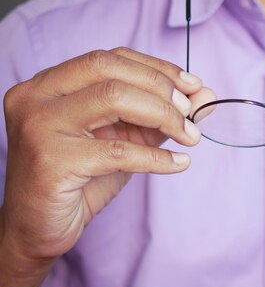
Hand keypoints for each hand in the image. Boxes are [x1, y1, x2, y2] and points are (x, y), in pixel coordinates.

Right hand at [1, 47, 214, 260]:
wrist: (38, 228)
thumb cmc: (81, 179)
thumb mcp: (124, 138)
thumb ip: (160, 114)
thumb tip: (206, 94)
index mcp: (49, 83)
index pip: (109, 58)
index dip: (157, 67)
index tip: (193, 85)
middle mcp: (36, 95)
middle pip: (110, 70)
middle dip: (161, 88)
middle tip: (192, 112)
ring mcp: (39, 125)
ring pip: (113, 98)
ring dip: (164, 115)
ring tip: (190, 136)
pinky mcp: (51, 161)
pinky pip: (118, 151)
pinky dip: (157, 156)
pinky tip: (179, 163)